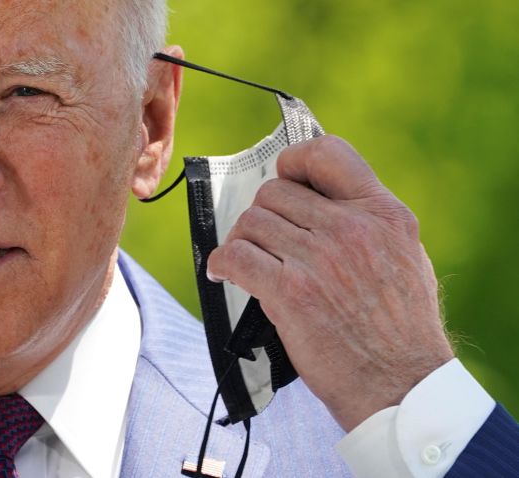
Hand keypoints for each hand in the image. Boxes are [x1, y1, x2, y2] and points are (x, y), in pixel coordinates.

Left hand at [206, 135, 454, 431]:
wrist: (400, 385)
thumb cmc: (402, 329)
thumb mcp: (406, 257)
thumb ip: (370, 222)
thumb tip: (322, 201)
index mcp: (383, 214)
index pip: (329, 153)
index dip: (296, 162)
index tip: (286, 180)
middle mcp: (351, 229)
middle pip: (275, 192)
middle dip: (262, 214)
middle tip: (263, 240)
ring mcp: (319, 259)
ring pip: (252, 222)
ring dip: (242, 240)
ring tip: (247, 261)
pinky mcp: (290, 292)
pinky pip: (235, 256)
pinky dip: (222, 263)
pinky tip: (224, 273)